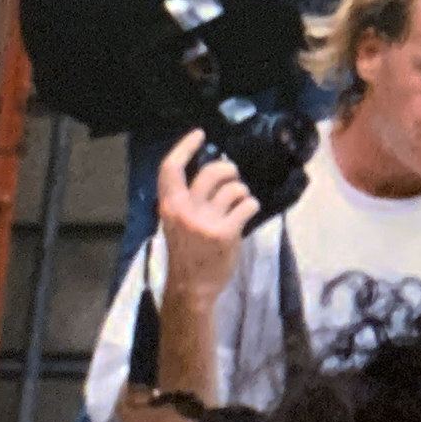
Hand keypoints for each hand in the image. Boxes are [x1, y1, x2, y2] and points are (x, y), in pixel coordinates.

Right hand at [156, 130, 256, 309]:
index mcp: (169, 207)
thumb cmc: (187, 252)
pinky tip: (247, 214)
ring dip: (242, 192)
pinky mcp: (226, 232)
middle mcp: (185, 210)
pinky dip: (251, 205)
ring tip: (239, 203)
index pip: (170, 169)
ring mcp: (206, 221)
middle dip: (228, 169)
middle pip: (211, 172)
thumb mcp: (176, 223)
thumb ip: (187, 200)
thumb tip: (212, 172)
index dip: (185, 147)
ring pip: (235, 188)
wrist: (191, 287)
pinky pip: (248, 204)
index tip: (200, 134)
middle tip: (233, 176)